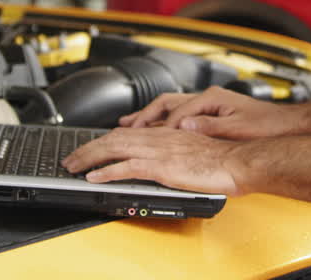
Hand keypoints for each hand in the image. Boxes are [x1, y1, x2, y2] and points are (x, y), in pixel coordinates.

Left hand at [61, 127, 246, 195]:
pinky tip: (94, 177)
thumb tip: (162, 161)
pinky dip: (107, 171)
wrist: (238, 161)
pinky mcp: (162, 167)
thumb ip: (174, 152)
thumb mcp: (193, 150)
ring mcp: (159, 151)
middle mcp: (159, 138)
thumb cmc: (223, 159)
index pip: (127, 133)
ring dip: (90, 157)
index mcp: (166, 133)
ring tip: (73, 166)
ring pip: (115, 149)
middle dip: (89, 148)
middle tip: (72, 158)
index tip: (91, 148)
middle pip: (114, 138)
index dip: (104, 139)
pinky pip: (127, 168)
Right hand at [119, 86, 305, 139]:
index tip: (147, 139)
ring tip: (130, 124)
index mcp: (212, 97)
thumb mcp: (237, 127)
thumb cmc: (266, 126)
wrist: (285, 126)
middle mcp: (207, 97)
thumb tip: (183, 126)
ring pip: (170, 107)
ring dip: (151, 116)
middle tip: (125, 126)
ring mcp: (208, 103)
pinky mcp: (211, 112)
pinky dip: (164, 121)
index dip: (162, 127)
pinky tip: (155, 130)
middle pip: (167, 103)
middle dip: (145, 115)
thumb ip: (209, 126)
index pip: (178, 111)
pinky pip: (179, 114)